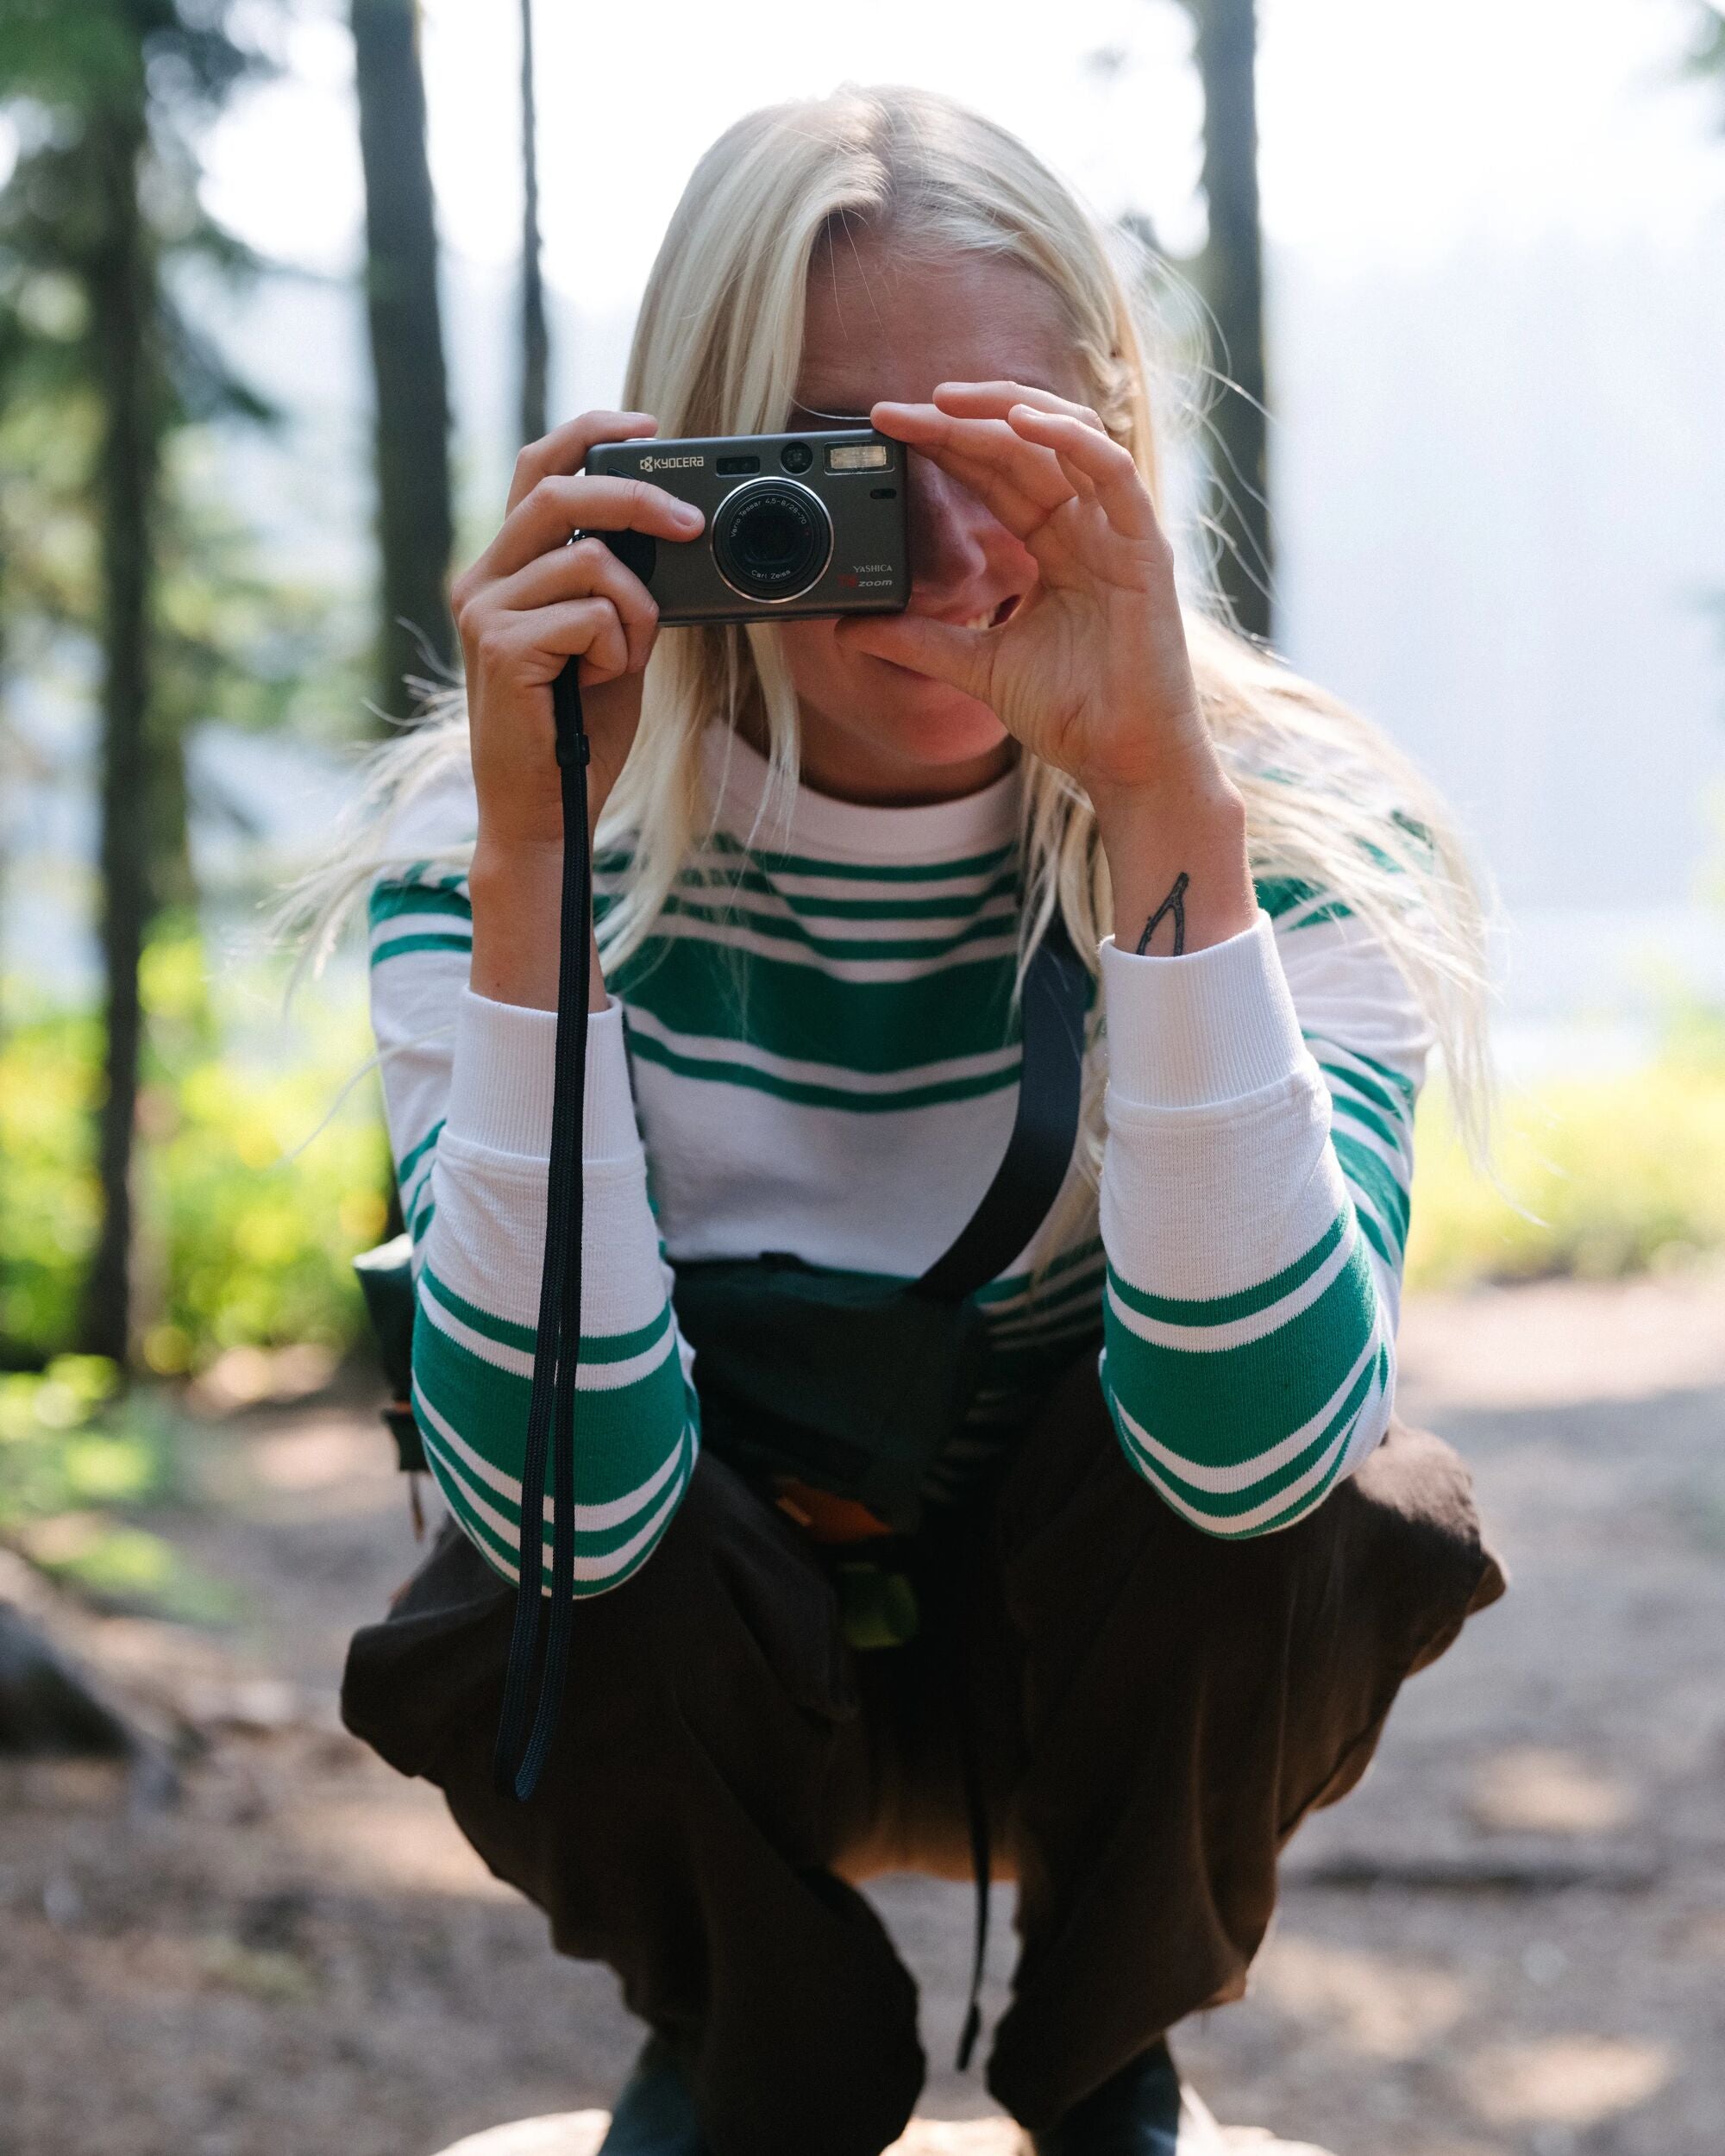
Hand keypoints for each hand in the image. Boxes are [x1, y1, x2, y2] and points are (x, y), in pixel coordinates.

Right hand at [451, 409, 703, 854]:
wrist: (544, 813)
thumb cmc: (578, 732)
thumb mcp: (609, 640)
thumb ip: (619, 585)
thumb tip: (667, 529)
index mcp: (507, 567)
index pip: (538, 466)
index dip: (589, 431)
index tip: (647, 425)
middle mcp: (483, 578)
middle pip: (560, 488)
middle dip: (637, 496)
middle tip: (692, 523)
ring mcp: (484, 609)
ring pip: (589, 558)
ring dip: (634, 611)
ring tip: (621, 660)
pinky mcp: (499, 645)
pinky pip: (591, 612)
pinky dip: (618, 648)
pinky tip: (598, 683)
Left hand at [839, 382, 1254, 953]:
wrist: (1121, 762)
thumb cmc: (1072, 715)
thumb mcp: (976, 667)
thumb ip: (919, 640)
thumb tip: (852, 627)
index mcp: (1054, 545)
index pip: (995, 474)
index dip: (945, 445)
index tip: (887, 430)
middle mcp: (1087, 527)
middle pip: (1022, 447)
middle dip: (959, 420)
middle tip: (897, 410)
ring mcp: (1119, 532)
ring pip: (1068, 439)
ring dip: (1007, 409)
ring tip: (947, 400)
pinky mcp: (1144, 548)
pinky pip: (1111, 473)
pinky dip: (1069, 440)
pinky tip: (1020, 424)